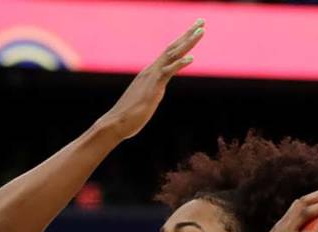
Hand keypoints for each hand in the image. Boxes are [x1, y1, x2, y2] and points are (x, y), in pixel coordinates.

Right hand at [97, 20, 204, 140]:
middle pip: (172, 48)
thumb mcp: (143, 99)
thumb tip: (152, 95)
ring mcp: (152, 78)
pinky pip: (168, 73)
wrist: (115, 123)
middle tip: (202, 21)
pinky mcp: (153, 88)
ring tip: (201, 31)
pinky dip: (180, 64)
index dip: (182, 40)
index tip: (194, 30)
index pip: (169, 53)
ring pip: (172, 55)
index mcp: (150, 73)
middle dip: (188, 34)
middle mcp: (151, 71)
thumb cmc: (128, 116)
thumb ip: (150, 93)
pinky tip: (191, 58)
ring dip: (188, 42)